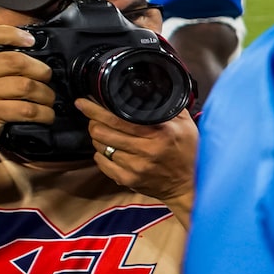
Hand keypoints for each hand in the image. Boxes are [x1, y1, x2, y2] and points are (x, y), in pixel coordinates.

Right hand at [0, 24, 53, 154]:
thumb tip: (23, 50)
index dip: (11, 33)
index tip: (30, 40)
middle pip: (15, 61)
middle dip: (40, 69)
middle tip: (46, 76)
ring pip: (26, 86)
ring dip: (46, 94)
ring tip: (47, 98)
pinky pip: (26, 110)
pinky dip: (43, 113)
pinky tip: (45, 114)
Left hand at [80, 99, 197, 204]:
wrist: (190, 185)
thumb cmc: (189, 153)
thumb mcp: (186, 125)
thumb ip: (168, 107)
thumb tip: (153, 88)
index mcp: (159, 133)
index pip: (117, 118)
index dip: (96, 109)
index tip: (84, 102)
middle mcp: (146, 150)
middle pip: (103, 131)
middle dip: (92, 121)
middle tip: (93, 116)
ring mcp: (135, 167)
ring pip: (100, 146)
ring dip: (98, 137)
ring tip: (104, 132)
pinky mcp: (128, 179)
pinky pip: (102, 163)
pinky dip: (100, 154)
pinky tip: (109, 150)